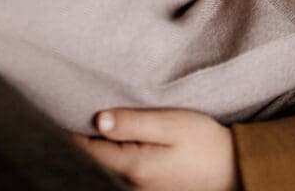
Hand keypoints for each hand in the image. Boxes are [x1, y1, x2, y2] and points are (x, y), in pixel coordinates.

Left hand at [72, 108, 238, 190]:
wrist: (234, 169)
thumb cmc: (204, 142)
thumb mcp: (170, 124)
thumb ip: (133, 123)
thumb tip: (98, 120)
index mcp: (136, 167)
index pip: (88, 152)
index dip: (71, 132)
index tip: (60, 111)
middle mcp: (133, 187)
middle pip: (93, 166)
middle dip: (80, 143)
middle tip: (67, 117)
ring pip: (104, 174)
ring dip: (94, 154)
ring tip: (85, 129)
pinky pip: (118, 178)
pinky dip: (108, 163)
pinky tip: (108, 146)